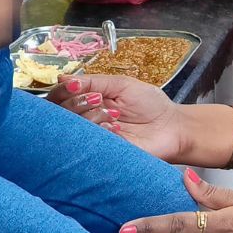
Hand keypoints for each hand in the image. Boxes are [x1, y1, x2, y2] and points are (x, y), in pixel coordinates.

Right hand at [48, 74, 184, 161]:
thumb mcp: (121, 84)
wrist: (172, 127)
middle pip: (60, 113)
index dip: (62, 92)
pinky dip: (102, 132)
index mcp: (88, 100)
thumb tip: (63, 79)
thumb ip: (92, 82)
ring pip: (73, 127)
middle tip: (99, 100)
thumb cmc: (151, 104)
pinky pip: (88, 142)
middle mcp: (86, 119)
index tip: (75, 86)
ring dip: (93, 116)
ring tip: (114, 116)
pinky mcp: (102, 152)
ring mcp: (93, 137)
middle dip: (77, 103)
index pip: (60, 97)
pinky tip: (118, 130)